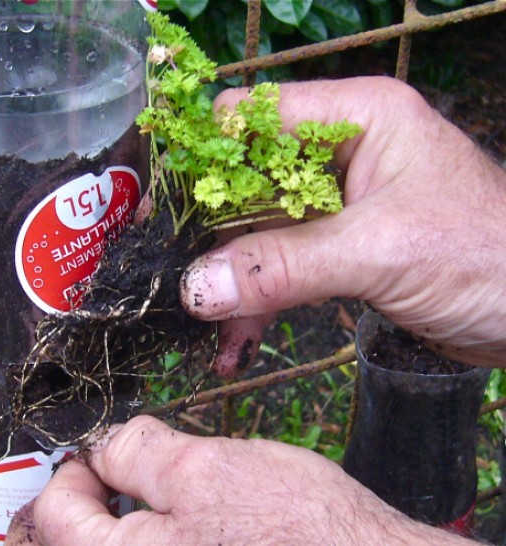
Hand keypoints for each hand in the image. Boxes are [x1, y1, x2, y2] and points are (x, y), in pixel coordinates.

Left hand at [28, 415, 475, 545]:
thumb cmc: (299, 528)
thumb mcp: (209, 468)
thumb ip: (138, 453)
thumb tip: (102, 446)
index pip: (58, 516)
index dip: (73, 470)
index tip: (95, 454)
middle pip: (82, 542)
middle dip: (96, 499)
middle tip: (124, 474)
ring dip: (128, 521)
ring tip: (165, 498)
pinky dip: (160, 538)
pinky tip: (198, 525)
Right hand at [180, 76, 505, 374]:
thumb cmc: (484, 256)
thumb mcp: (378, 251)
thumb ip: (284, 267)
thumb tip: (196, 288)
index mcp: (354, 118)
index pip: (253, 118)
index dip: (205, 156)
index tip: (161, 208)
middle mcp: (339, 153)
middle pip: (247, 182)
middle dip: (212, 236)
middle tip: (175, 279)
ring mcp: (337, 205)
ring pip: (259, 234)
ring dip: (233, 282)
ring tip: (211, 332)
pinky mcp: (340, 250)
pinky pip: (281, 269)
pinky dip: (259, 305)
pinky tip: (238, 344)